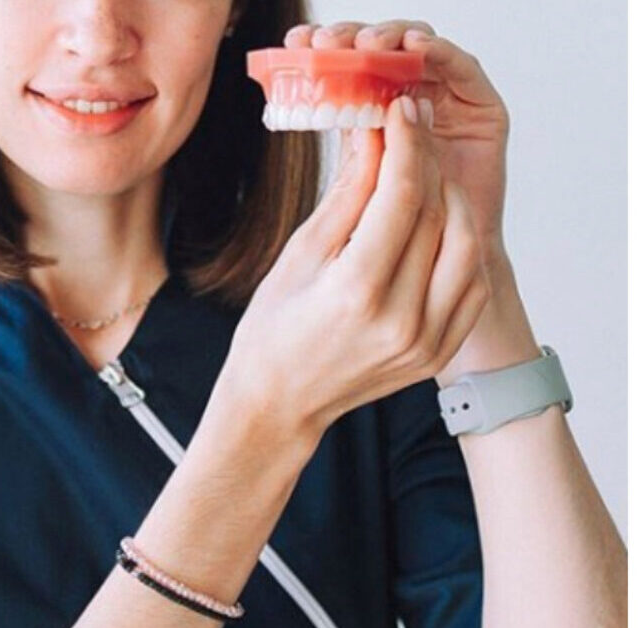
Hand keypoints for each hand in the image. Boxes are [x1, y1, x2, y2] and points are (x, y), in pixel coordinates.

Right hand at [212, 98, 489, 449]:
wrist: (280, 401)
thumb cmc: (274, 329)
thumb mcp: (300, 254)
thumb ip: (347, 195)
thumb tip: (373, 134)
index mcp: (357, 292)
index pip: (403, 196)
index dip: (406, 142)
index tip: (399, 108)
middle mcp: (402, 319)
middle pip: (440, 214)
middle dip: (428, 161)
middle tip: (411, 130)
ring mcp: (428, 339)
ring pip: (469, 245)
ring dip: (452, 199)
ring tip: (423, 175)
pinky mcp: (439, 349)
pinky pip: (470, 282)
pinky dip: (461, 242)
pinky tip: (437, 221)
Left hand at [285, 20, 511, 267]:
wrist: (433, 276)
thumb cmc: (385, 241)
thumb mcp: (346, 186)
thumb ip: (337, 145)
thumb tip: (298, 99)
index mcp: (370, 114)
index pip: (348, 66)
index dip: (323, 51)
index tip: (294, 44)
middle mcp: (411, 102)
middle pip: (384, 49)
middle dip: (355, 37)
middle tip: (325, 40)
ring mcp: (449, 103)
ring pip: (421, 50)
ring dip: (393, 38)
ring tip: (366, 43)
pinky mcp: (484, 110)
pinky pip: (463, 68)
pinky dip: (439, 52)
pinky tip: (413, 47)